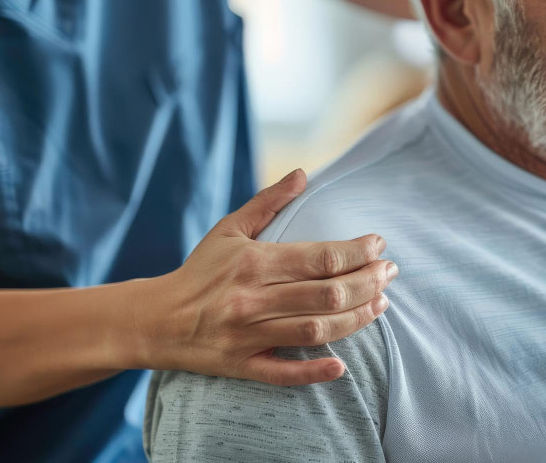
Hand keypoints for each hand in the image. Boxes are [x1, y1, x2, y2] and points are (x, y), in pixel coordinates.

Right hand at [137, 169, 396, 385]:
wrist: (155, 319)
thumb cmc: (199, 271)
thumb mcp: (229, 229)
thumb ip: (268, 202)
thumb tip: (303, 173)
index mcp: (253, 262)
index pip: (321, 258)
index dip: (358, 252)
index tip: (380, 245)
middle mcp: (252, 300)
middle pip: (326, 295)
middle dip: (368, 282)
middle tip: (390, 273)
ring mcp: (248, 336)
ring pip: (315, 331)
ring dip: (356, 319)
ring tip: (381, 304)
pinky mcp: (243, 365)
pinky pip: (283, 374)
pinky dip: (313, 371)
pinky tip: (342, 365)